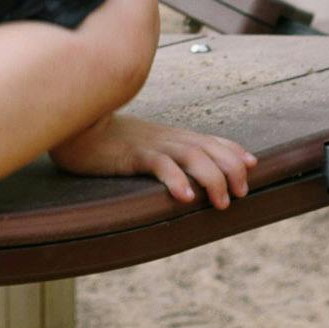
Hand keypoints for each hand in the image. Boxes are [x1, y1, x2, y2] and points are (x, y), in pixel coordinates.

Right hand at [62, 110, 256, 207]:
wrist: (76, 126)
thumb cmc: (110, 140)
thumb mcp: (145, 144)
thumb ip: (167, 154)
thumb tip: (188, 174)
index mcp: (172, 135)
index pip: (211, 140)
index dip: (234, 152)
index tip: (252, 167)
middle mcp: (168, 138)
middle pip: (209, 148)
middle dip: (231, 169)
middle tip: (241, 193)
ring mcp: (151, 145)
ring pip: (192, 156)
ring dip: (212, 178)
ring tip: (220, 202)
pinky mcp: (132, 155)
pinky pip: (159, 164)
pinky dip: (175, 179)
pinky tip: (184, 196)